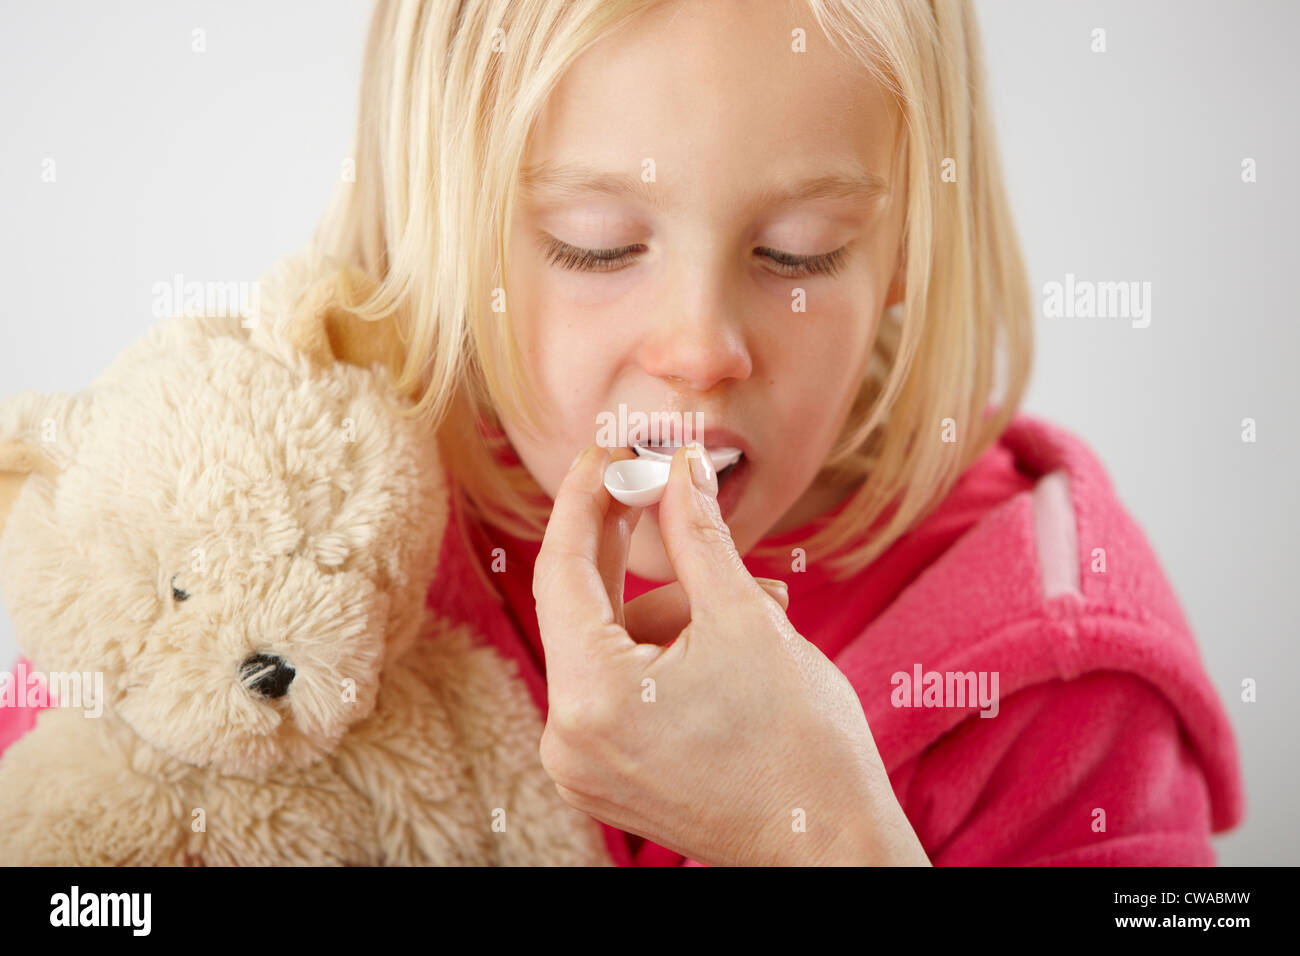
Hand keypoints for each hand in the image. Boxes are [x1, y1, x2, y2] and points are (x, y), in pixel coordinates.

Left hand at [532, 442, 930, 865]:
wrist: (833, 845)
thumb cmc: (800, 743)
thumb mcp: (746, 617)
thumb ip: (696, 532)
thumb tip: (678, 464)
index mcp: (590, 698)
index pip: (562, 568)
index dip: (584, 496)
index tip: (605, 449)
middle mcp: (568, 738)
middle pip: (582, 605)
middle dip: (630, 544)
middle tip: (662, 484)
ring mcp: (584, 763)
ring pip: (612, 642)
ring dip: (677, 607)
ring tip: (760, 605)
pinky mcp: (607, 773)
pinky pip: (620, 681)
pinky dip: (668, 650)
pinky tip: (734, 642)